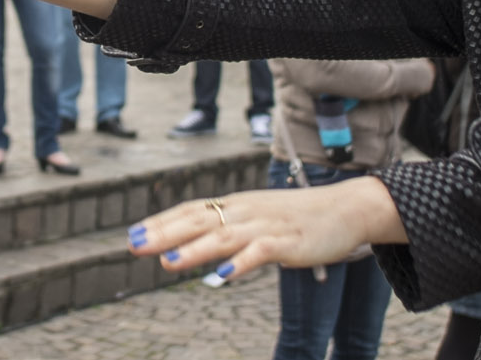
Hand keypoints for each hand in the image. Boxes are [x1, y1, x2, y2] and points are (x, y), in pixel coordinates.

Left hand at [127, 178, 405, 280]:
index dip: (162, 221)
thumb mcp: (258, 216)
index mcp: (236, 205)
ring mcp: (265, 226)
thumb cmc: (298, 216)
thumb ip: (230, 228)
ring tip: (166, 262)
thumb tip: (199, 242)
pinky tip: (222, 275)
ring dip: (193, 251)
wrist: (346, 209)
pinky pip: (260, 253)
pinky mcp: (286, 242)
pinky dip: (240, 263)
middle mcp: (245, 212)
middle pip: (198, 221)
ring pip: (223, 237)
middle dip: (164, 233)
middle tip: (134, 245)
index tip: (133, 233)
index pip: (191, 210)